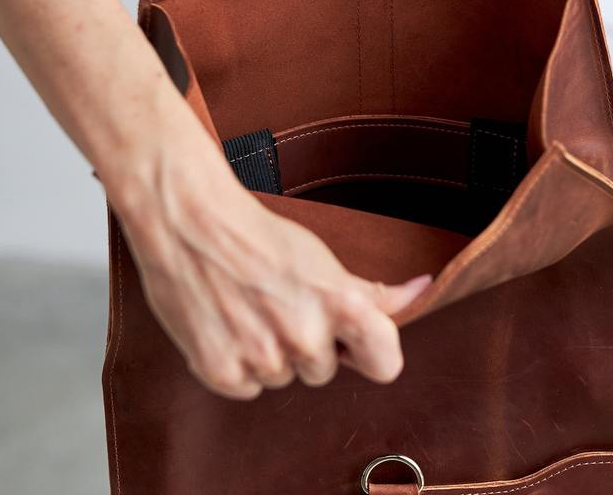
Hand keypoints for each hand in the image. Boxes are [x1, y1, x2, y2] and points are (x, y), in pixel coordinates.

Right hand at [106, 142, 432, 400]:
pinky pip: (247, 387)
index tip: (354, 341)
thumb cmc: (259, 236)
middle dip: (307, 343)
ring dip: (270, 353)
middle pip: (324, 370)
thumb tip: (422, 290)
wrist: (190, 224)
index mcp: (340, 304)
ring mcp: (262, 357)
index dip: (372, 353)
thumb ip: (374, 290)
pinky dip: (236, 363)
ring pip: (283, 377)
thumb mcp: (323, 259)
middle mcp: (305, 336)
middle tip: (280, 302)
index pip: (385, 362)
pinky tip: (227, 324)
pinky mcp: (221, 371)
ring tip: (249, 307)